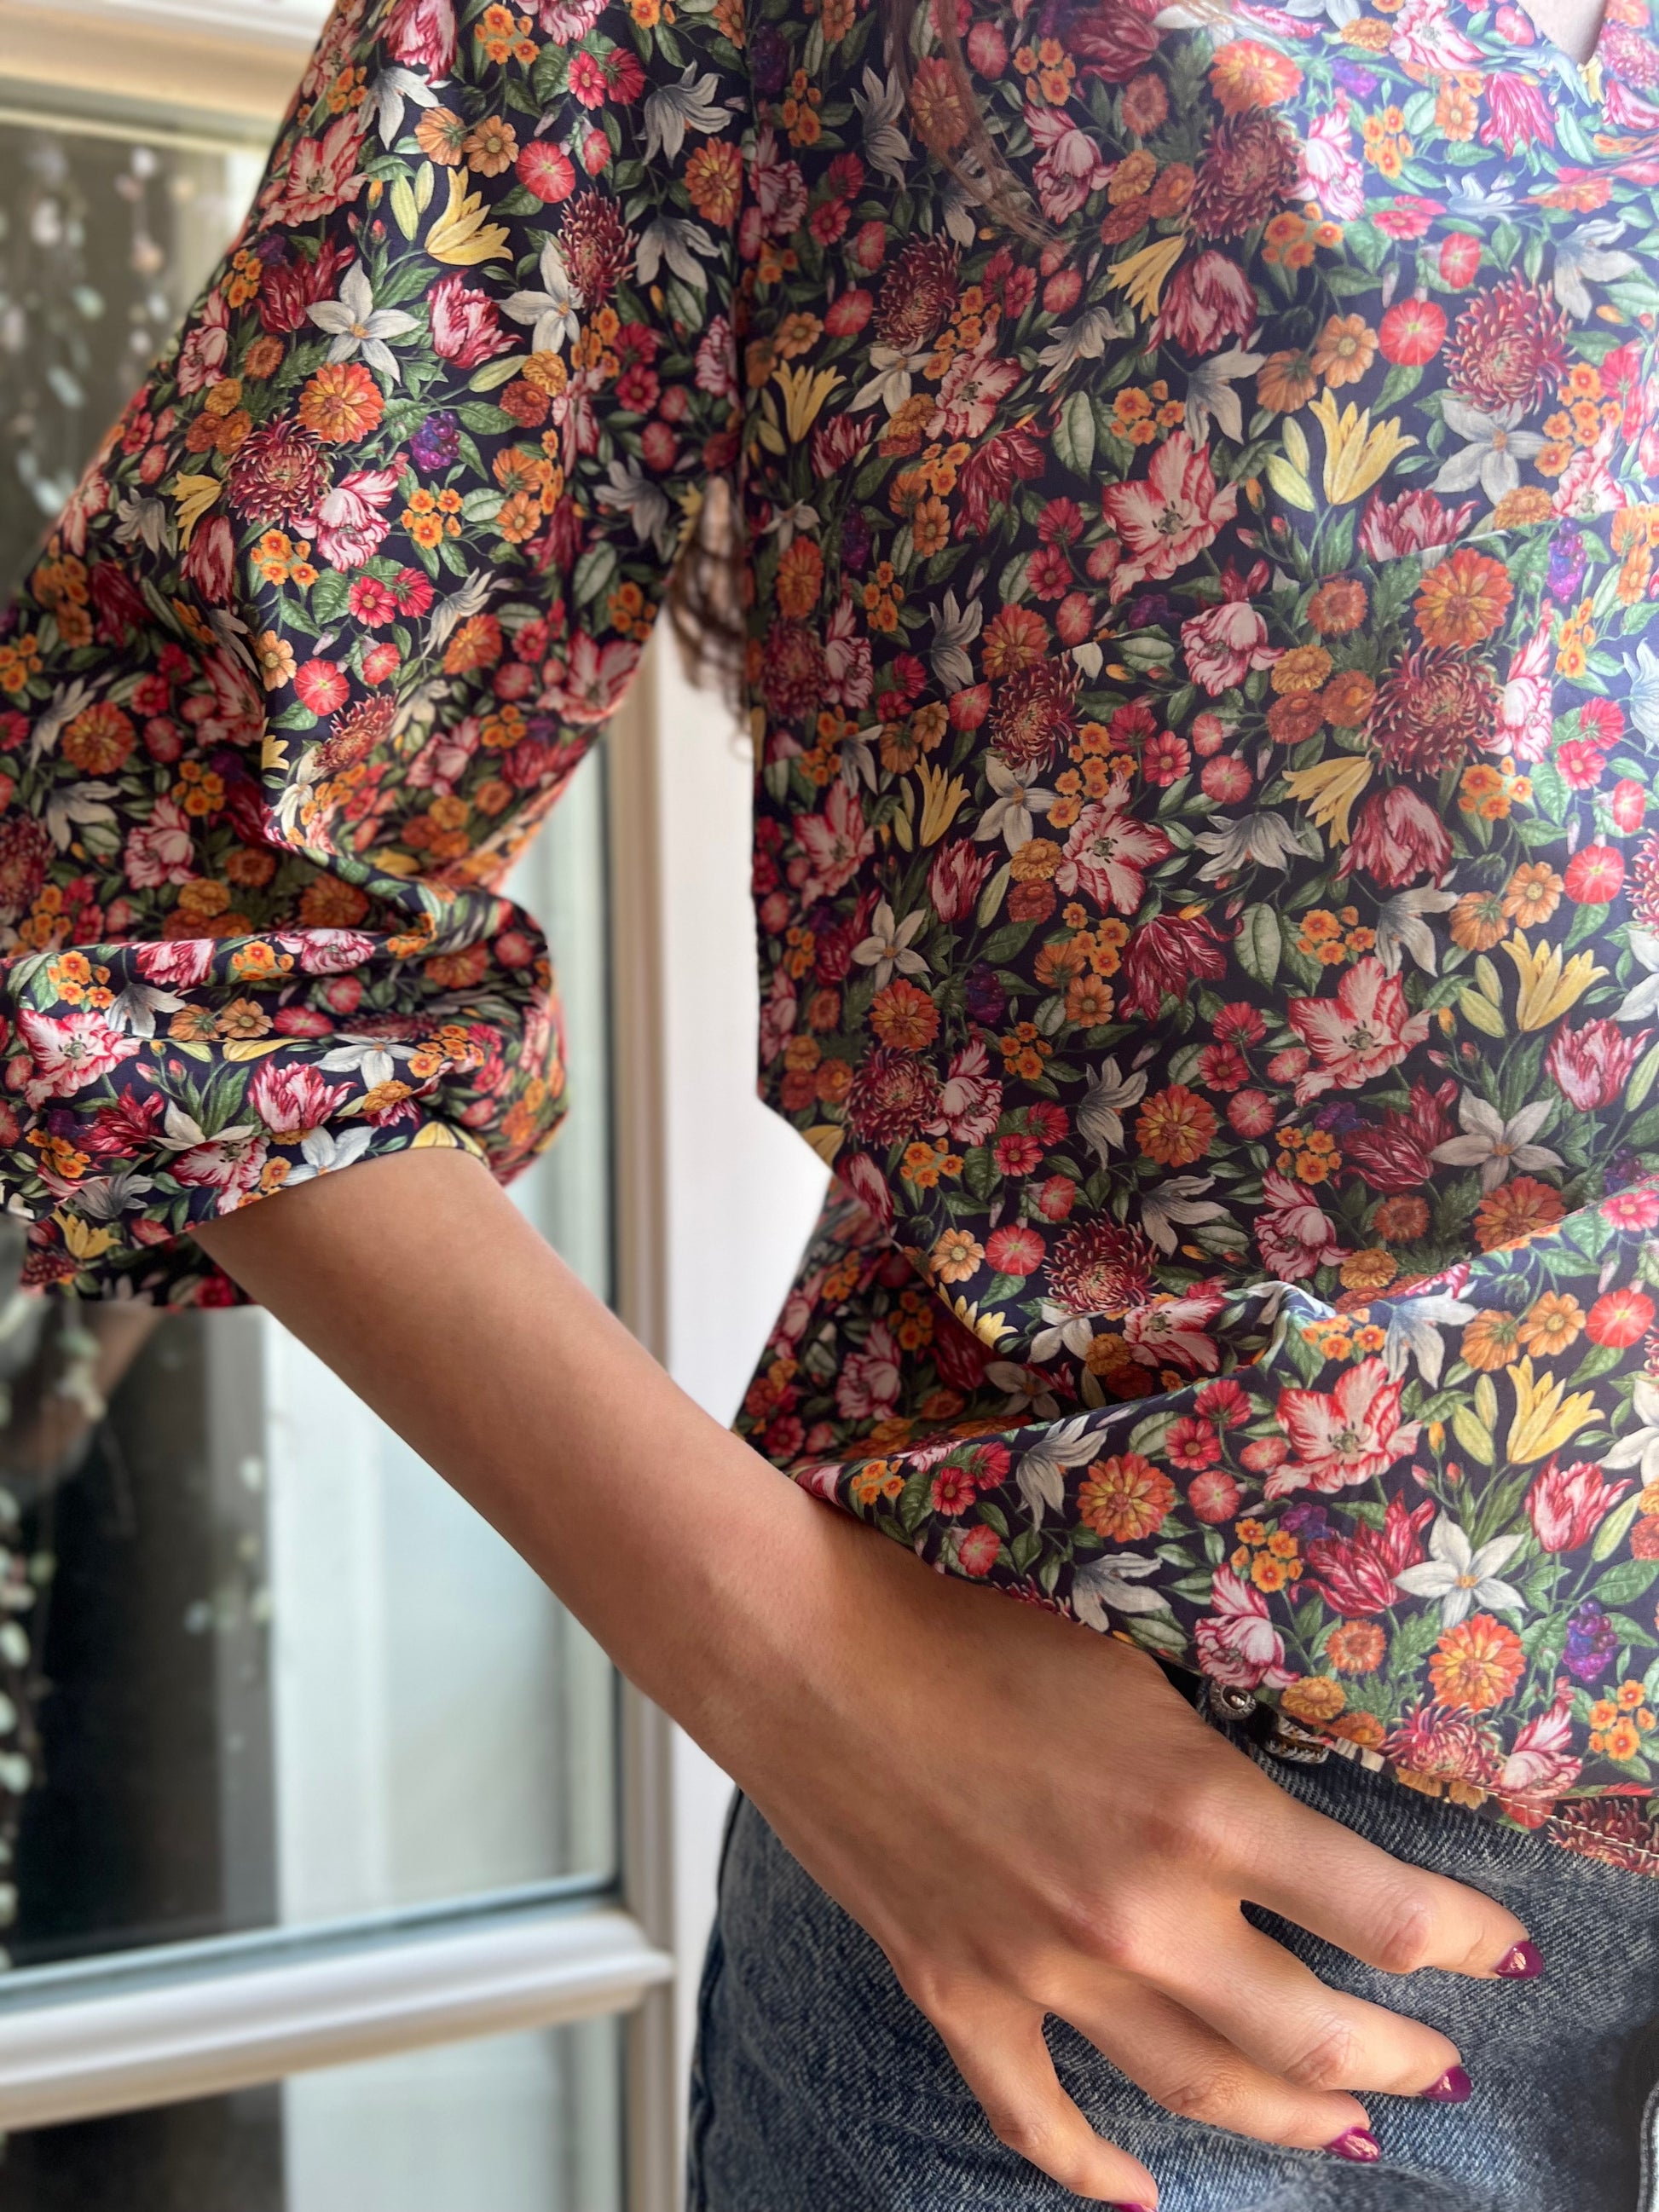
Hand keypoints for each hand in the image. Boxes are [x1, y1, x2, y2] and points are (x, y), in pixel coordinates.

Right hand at [732, 1509, 1529, 2205]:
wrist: (809, 1651)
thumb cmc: (966, 1628)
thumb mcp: (1131, 1669)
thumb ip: (1214, 1770)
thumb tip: (1283, 1833)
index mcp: (1196, 1807)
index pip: (1381, 1913)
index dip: (1462, 1942)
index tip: (1497, 1948)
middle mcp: (1137, 1911)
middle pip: (1313, 2035)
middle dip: (1398, 2059)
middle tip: (1435, 2065)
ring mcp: (1043, 1970)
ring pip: (1202, 2090)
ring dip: (1294, 2121)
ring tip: (1352, 2133)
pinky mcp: (959, 1996)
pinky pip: (1041, 2120)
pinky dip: (1096, 2172)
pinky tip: (1147, 2192)